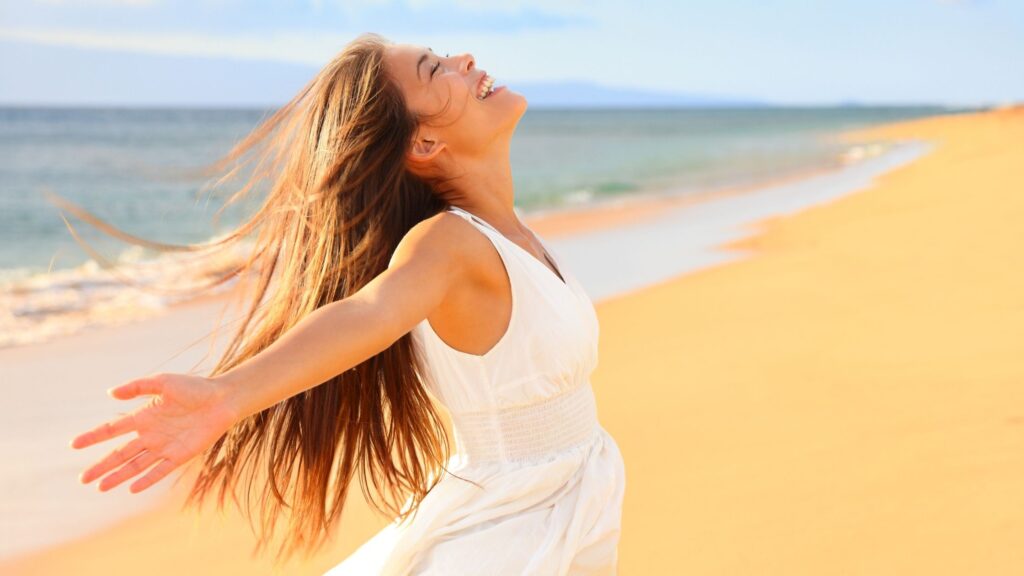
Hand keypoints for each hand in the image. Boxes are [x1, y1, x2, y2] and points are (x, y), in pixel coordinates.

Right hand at [70, 373, 238, 493]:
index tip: (74, 444)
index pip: (113, 429)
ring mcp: (164, 446)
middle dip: (102, 466)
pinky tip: (132, 488)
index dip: (94, 436)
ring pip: (135, 465)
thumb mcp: (163, 382)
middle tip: (83, 479)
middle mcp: (151, 434)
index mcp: (144, 416)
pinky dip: (146, 479)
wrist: (222, 399)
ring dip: (118, 476)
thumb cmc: (194, 388)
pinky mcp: (180, 455)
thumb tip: (111, 393)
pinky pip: (160, 470)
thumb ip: (138, 387)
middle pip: (120, 453)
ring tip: (100, 487)